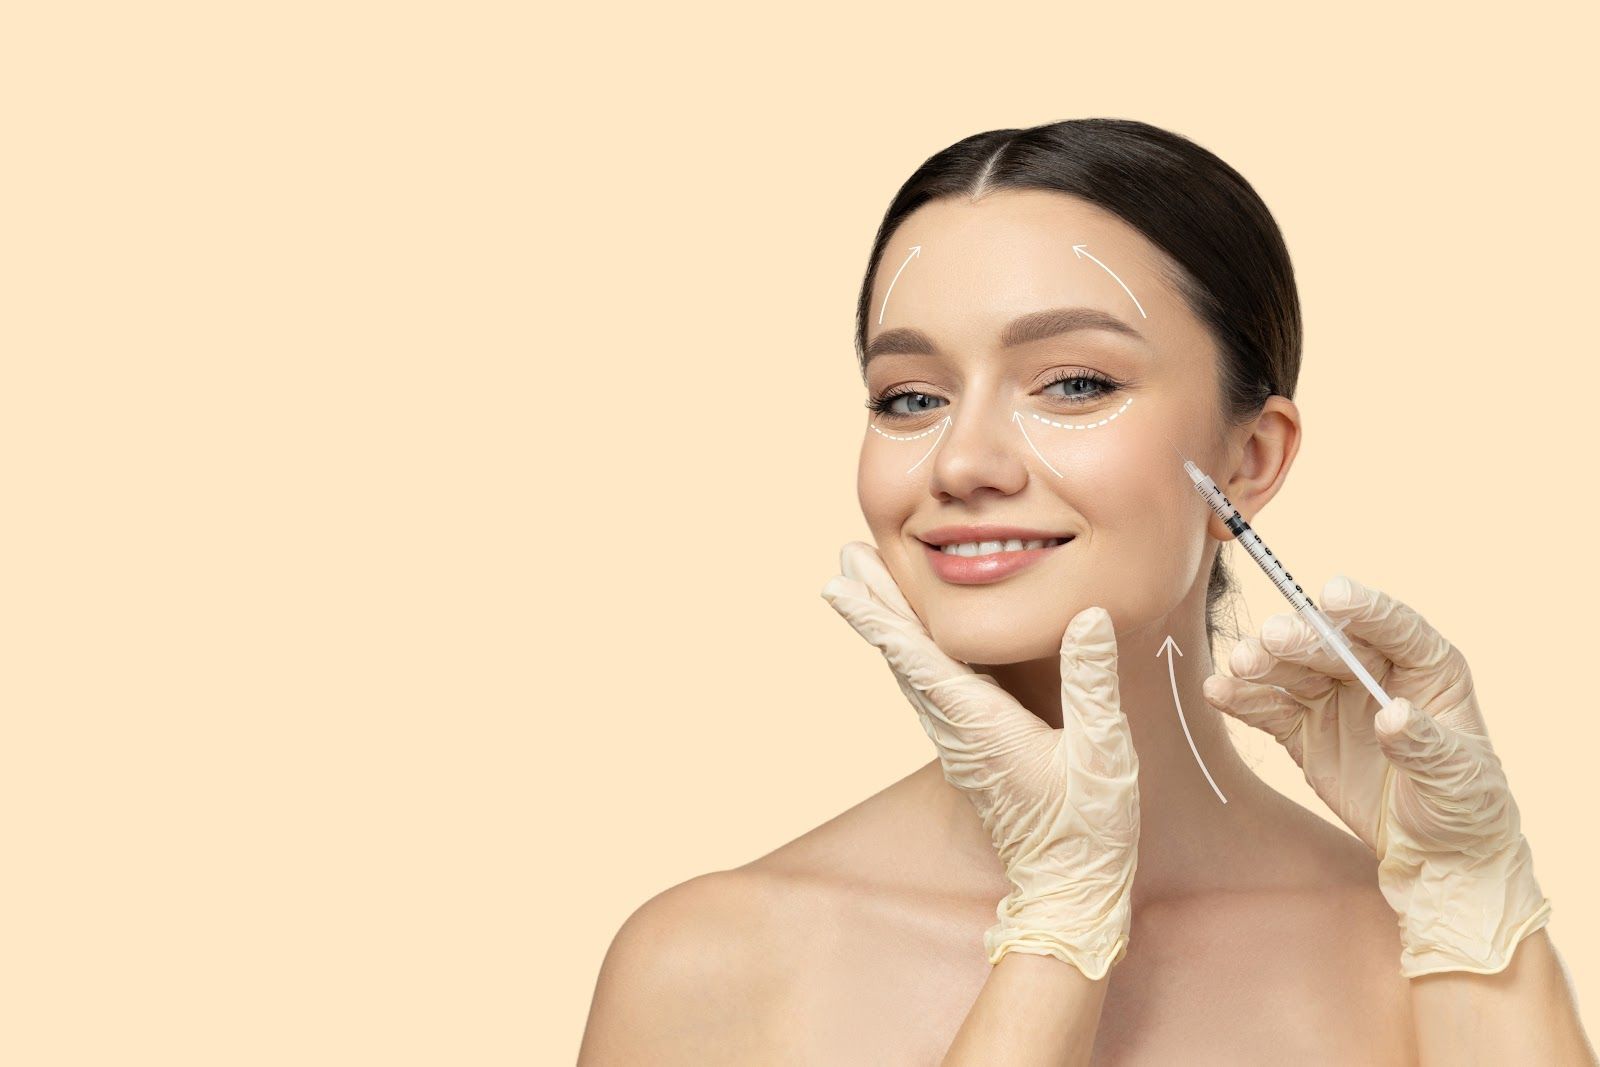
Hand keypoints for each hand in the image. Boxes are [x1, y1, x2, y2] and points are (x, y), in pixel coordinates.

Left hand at [819, 541, 1138, 979]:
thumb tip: (1089, 615)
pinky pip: (930, 690)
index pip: (919, 658)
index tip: (841, 584)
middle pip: (904, 656)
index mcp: (981, 725)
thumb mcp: (1102, 751)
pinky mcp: (970, 751)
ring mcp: (959, 743)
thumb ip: (1092, 682)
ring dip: (889, 623)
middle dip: (875, 603)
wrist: (1067, 890)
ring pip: (912, 672)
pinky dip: (911, 652)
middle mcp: (957, 731)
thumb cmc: (1088, 828)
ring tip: (866, 582)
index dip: (880, 616)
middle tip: (846, 556)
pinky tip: (912, 638)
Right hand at [1202, 574, 1551, 976]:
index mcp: (1428, 669)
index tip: (1333, 594)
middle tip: (1271, 638)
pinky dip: (1244, 699)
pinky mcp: (1305, 729)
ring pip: (1294, 669)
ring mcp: (1336, 698)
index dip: (1366, 610)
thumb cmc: (1463, 806)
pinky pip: (1270, 708)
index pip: (1396, 628)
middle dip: (1302, 640)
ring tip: (1240, 665)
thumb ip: (1424, 745)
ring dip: (1265, 664)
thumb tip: (1394, 714)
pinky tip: (1219, 692)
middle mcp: (1378, 673)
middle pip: (1334, 645)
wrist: (1434, 853)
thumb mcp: (1457, 778)